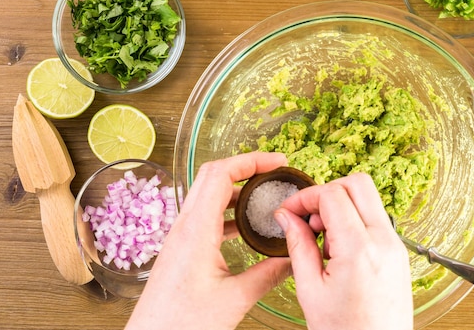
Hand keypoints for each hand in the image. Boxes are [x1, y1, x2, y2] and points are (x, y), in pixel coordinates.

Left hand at [125, 152, 291, 329]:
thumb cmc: (183, 323)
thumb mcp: (235, 299)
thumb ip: (268, 274)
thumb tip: (293, 257)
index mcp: (196, 230)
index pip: (221, 173)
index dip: (251, 160)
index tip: (278, 161)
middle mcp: (185, 226)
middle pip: (213, 176)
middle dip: (245, 167)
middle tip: (273, 171)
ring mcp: (181, 236)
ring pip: (208, 195)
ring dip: (237, 188)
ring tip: (264, 195)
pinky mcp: (182, 248)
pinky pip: (206, 216)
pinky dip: (228, 210)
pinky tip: (245, 225)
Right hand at [275, 173, 413, 329]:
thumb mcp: (309, 289)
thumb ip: (298, 245)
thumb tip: (286, 216)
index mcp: (360, 249)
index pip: (332, 194)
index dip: (305, 196)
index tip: (289, 211)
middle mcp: (384, 241)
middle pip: (358, 183)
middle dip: (327, 192)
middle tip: (308, 217)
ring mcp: (396, 246)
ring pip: (368, 199)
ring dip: (341, 207)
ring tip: (322, 241)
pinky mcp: (398, 253)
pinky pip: (375, 219)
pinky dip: (354, 222)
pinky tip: (338, 250)